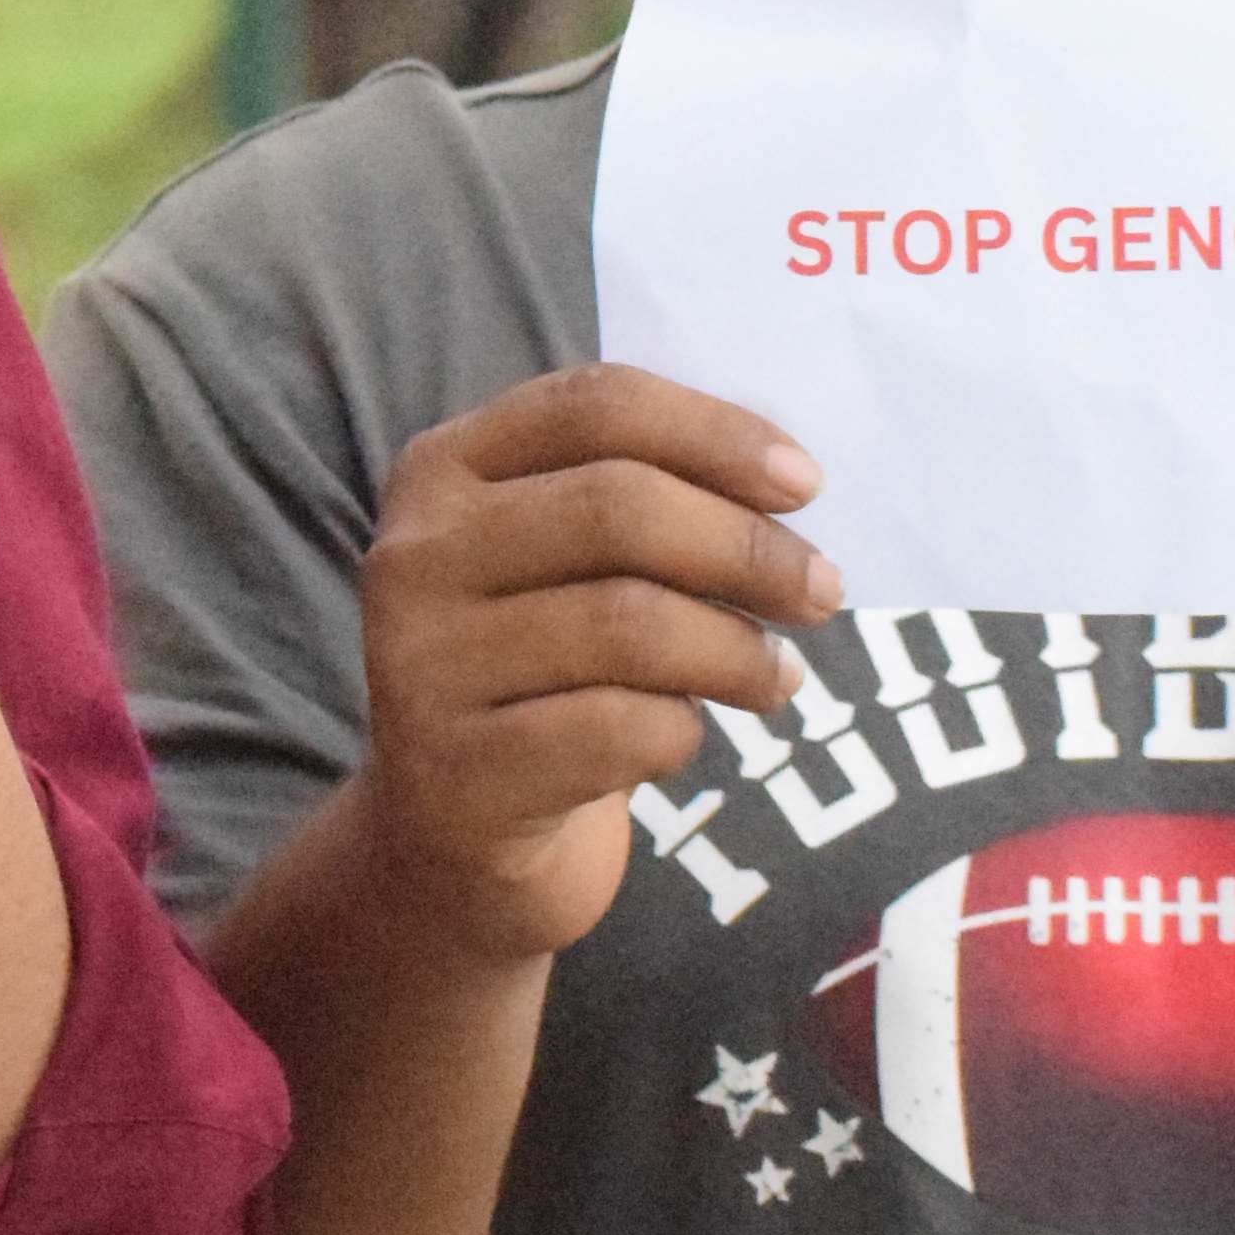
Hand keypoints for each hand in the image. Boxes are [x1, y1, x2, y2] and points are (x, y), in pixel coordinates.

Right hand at [355, 364, 841, 958]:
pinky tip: (684, 736)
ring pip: (630, 624)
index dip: (715, 432)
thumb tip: (789, 485)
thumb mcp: (563, 562)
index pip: (594, 404)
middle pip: (620, 508)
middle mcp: (414, 554)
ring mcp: (422, 663)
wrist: (452, 830)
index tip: (806, 485)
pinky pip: (620, 730)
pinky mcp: (458, 770)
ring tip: (776, 677)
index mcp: (442, 470)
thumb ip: (645, 498)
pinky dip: (682, 732)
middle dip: (748, 549)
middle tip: (820, 593)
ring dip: (738, 653)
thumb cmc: (544, 669)